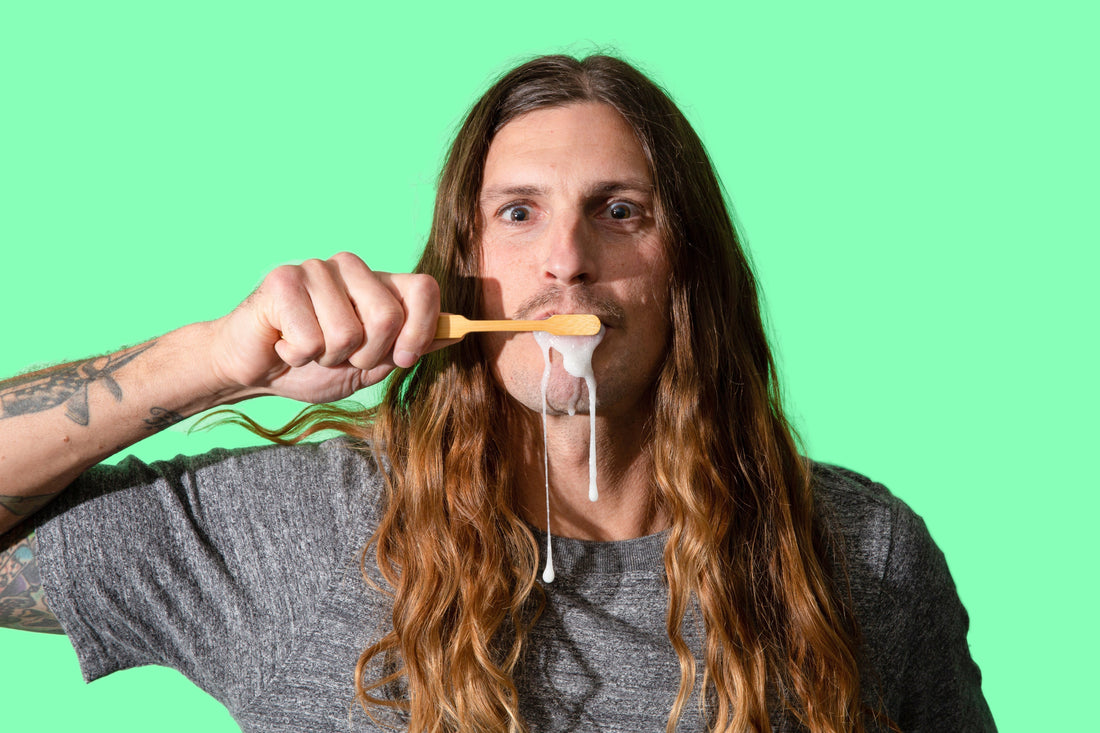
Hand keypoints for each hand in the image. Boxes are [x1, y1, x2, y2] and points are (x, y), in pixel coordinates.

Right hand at [208, 252, 443, 403]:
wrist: (254, 369)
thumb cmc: (312, 365)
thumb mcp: (370, 365)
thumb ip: (410, 347)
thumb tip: (458, 332)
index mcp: (378, 284)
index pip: (424, 288)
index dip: (421, 329)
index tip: (402, 357)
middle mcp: (351, 268)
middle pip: (388, 317)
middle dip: (365, 355)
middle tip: (339, 355)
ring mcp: (316, 269)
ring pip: (347, 333)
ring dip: (327, 357)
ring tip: (308, 347)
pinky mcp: (282, 281)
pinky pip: (311, 339)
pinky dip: (297, 356)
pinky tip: (284, 342)